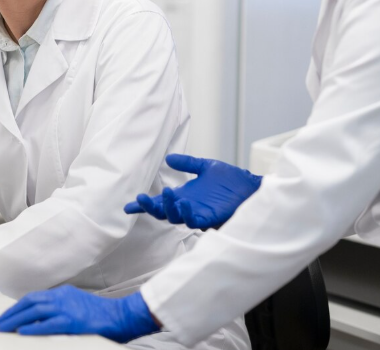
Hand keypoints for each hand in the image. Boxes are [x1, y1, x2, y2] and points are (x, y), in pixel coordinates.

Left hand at [0, 286, 158, 342]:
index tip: (7, 316)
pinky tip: (22, 332)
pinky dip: (33, 328)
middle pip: (30, 302)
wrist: (122, 315)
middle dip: (11, 313)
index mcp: (64, 293)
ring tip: (2, 328)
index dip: (18, 307)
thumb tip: (44, 319)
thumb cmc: (103, 314)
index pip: (34, 297)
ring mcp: (67, 308)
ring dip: (15, 320)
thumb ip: (62, 308)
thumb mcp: (78, 305)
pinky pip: (47, 324)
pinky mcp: (72, 321)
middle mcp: (62, 297)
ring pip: (34, 311)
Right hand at [124, 154, 261, 229]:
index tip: (127, 206)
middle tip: (140, 198)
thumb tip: (169, 158)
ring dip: (168, 207)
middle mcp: (188, 208)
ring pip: (176, 218)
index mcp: (184, 197)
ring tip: (167, 193)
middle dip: (150, 207)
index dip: (144, 205)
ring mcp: (198, 214)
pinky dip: (186, 214)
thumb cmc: (231, 180)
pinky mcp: (211, 218)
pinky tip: (184, 203)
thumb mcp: (206, 167)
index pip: (160, 202)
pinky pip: (194, 221)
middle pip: (163, 213)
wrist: (251, 187)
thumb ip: (188, 164)